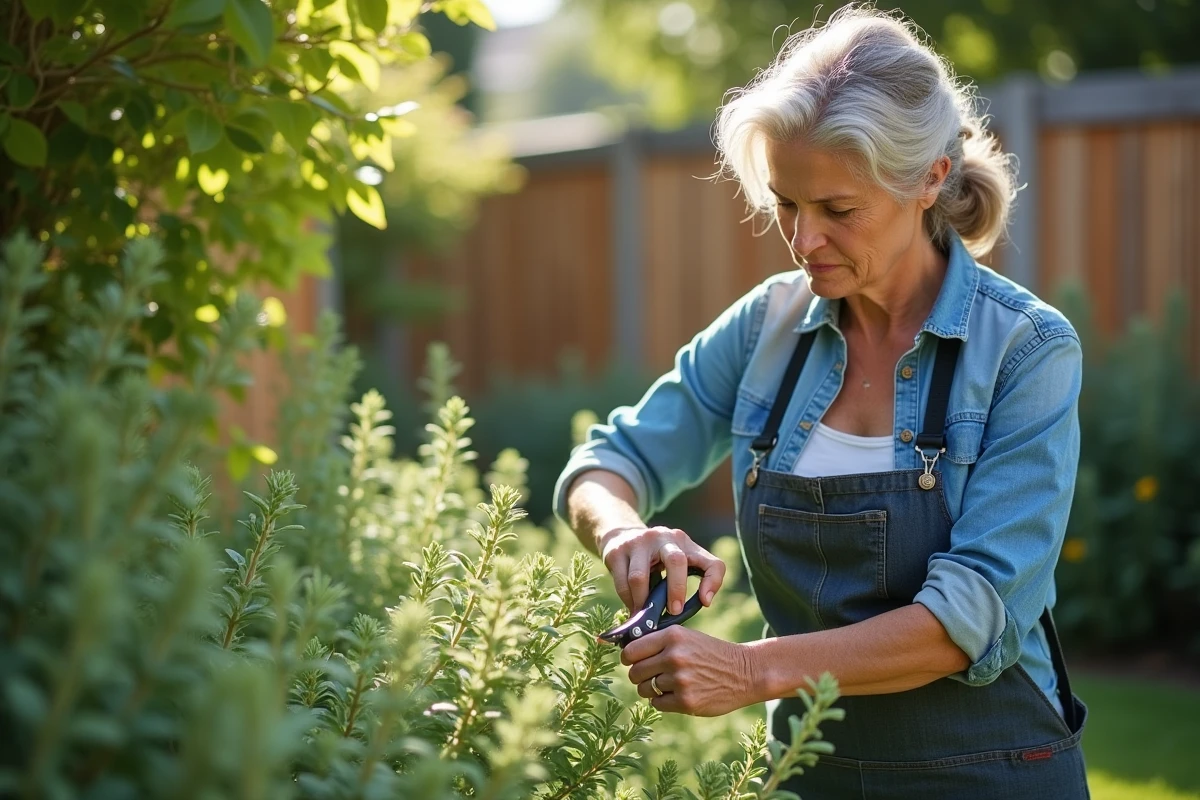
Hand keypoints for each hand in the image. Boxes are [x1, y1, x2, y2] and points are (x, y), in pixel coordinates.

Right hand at [598, 525, 725, 614]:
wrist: (621, 535)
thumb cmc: (657, 557)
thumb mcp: (679, 560)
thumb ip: (696, 578)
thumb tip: (703, 602)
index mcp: (685, 543)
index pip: (711, 562)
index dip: (712, 582)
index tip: (704, 602)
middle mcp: (663, 537)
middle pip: (675, 561)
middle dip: (676, 590)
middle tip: (673, 612)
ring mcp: (638, 542)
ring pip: (640, 578)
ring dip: (643, 603)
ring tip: (645, 615)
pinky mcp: (616, 552)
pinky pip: (622, 583)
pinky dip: (628, 601)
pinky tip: (633, 606)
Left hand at [623, 626, 757, 715]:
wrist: (744, 672)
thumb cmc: (710, 653)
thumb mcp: (686, 637)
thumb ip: (658, 642)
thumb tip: (626, 651)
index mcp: (672, 636)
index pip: (631, 650)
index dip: (628, 658)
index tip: (631, 661)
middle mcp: (674, 656)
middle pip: (635, 672)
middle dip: (640, 676)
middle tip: (652, 675)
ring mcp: (680, 680)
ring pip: (645, 689)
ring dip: (652, 689)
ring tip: (668, 684)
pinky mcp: (686, 701)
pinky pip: (657, 703)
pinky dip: (663, 701)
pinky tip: (678, 694)